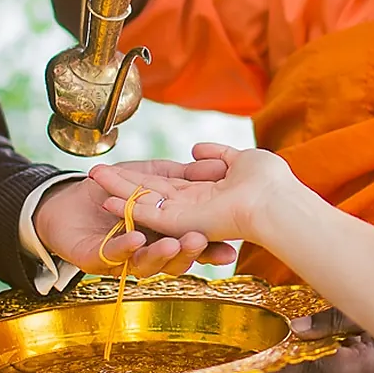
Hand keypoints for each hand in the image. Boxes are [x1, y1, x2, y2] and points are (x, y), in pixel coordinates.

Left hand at [34, 164, 237, 277]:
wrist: (68, 198)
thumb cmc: (113, 189)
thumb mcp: (152, 175)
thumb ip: (181, 175)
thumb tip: (217, 166)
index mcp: (167, 235)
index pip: (193, 246)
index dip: (212, 251)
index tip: (230, 250)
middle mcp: (150, 252)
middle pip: (175, 260)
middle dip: (189, 253)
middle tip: (200, 241)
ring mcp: (124, 260)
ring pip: (147, 264)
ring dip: (161, 254)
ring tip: (172, 242)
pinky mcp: (97, 260)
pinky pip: (114, 256)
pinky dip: (125, 247)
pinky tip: (135, 238)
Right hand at [87, 143, 311, 245]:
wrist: (279, 203)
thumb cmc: (269, 182)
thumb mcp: (240, 161)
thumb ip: (217, 155)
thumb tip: (197, 150)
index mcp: (203, 196)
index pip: (165, 186)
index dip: (141, 178)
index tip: (121, 170)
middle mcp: (191, 208)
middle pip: (149, 194)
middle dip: (121, 183)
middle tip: (95, 174)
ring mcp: (185, 216)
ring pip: (143, 202)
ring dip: (117, 190)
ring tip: (94, 177)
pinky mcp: (182, 222)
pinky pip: (150, 214)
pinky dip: (127, 204)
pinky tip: (105, 195)